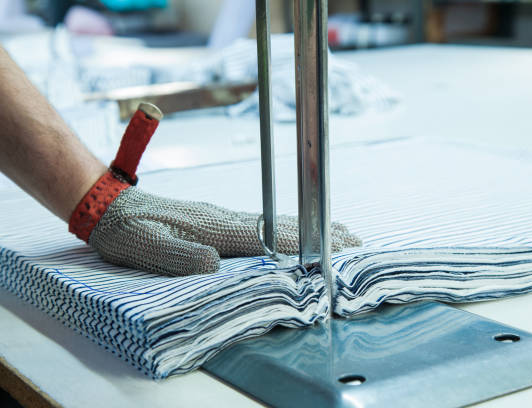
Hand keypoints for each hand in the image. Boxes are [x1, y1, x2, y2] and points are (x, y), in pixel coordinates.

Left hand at [88, 187, 361, 275]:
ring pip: (276, 222)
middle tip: (354, 240)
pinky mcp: (217, 219)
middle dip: (319, 232)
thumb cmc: (127, 231)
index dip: (303, 243)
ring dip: (310, 228)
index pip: (269, 237)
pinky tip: (295, 232)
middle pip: (282, 224)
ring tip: (338, 232)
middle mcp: (226, 219)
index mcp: (215, 228)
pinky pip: (263, 224)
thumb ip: (180, 256)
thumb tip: (215, 265)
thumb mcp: (145, 248)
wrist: (111, 205)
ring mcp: (223, 216)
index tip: (334, 247)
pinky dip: (288, 228)